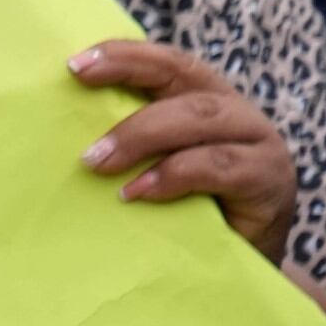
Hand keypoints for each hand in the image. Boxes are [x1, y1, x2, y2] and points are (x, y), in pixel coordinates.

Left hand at [72, 38, 295, 263]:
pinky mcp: (269, 180)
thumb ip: (130, 144)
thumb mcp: (155, 168)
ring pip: (201, 119)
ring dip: (142, 136)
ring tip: (97, 162)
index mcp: (207, 97)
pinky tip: (137, 193)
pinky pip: (220, 167)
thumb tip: (56, 130)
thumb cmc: (187, 213)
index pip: (167, 63)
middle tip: (78, 114)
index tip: (75, 65)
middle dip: (127, 87)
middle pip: (183, 81)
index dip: (125, 57)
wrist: (241, 268)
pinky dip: (173, 176)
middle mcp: (236, 111)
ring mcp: (259, 143)